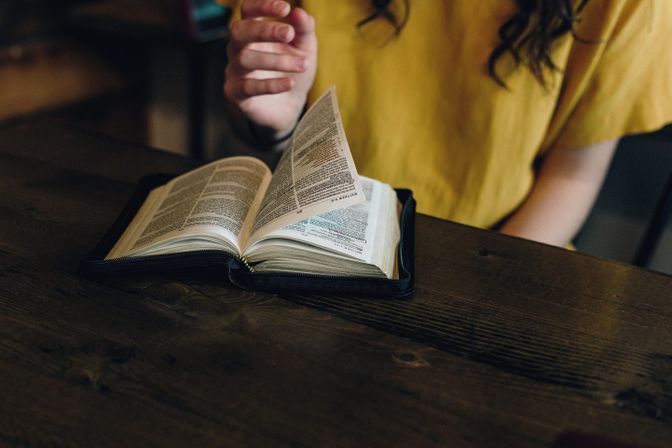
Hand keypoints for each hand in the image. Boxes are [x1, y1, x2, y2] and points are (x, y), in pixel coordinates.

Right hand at [224, 0, 316, 139]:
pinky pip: (248, 87)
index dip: (263, 6)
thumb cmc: (293, 70)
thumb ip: (304, 29)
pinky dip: (270, 85)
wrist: (289, 107)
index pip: (248, 10)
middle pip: (239, 31)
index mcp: (252, 31)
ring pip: (245, 60)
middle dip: (264, 30)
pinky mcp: (235, 93)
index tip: (285, 8)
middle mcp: (238, 48)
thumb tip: (299, 12)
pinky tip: (290, 83)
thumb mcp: (305, 48)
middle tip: (289, 34)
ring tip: (302, 64)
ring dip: (275, 60)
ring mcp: (234, 71)